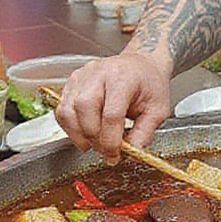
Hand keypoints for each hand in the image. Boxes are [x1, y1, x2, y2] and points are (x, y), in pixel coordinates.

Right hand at [55, 51, 170, 163]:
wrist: (141, 66)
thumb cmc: (150, 85)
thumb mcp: (158, 110)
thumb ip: (145, 133)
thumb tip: (131, 152)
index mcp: (123, 77)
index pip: (111, 113)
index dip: (111, 140)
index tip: (114, 155)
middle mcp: (99, 72)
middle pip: (84, 109)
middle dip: (93, 137)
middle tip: (105, 150)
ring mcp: (82, 76)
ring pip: (67, 111)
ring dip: (78, 135)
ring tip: (95, 144)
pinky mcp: (72, 82)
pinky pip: (61, 110)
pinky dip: (70, 127)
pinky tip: (85, 133)